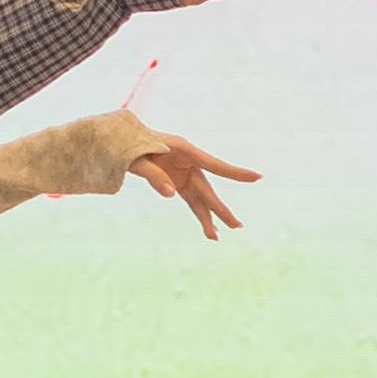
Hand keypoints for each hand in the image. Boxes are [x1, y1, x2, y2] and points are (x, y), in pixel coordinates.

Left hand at [128, 134, 259, 239]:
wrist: (118, 139)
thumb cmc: (128, 144)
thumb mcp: (137, 158)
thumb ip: (153, 174)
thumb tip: (172, 195)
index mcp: (184, 149)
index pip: (214, 164)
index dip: (235, 173)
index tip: (258, 177)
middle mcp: (189, 162)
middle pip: (207, 189)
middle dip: (220, 209)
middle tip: (237, 225)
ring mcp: (183, 173)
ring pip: (200, 199)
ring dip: (208, 218)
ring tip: (216, 237)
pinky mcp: (176, 182)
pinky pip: (191, 201)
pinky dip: (199, 214)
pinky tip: (209, 229)